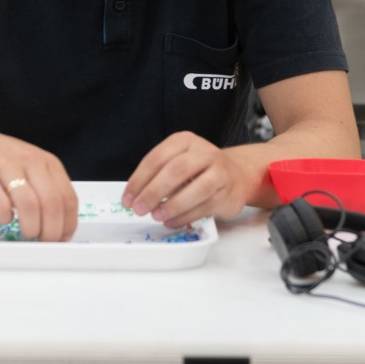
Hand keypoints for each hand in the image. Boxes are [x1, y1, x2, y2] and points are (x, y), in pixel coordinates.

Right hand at [0, 120, 78, 241]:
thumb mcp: (25, 165)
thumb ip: (42, 187)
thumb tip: (57, 223)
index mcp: (44, 161)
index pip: (68, 198)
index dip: (68, 224)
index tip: (62, 238)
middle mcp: (28, 160)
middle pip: (52, 204)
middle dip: (51, 231)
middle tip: (44, 241)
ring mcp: (4, 166)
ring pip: (30, 206)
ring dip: (31, 228)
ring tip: (26, 234)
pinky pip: (0, 204)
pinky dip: (4, 218)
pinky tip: (3, 217)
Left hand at [123, 132, 251, 227]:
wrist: (236, 175)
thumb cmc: (199, 170)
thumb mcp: (177, 162)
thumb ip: (157, 176)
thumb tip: (135, 198)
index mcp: (185, 141)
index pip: (158, 158)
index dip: (139, 180)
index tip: (128, 199)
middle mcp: (204, 153)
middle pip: (176, 170)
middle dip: (154, 192)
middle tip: (139, 209)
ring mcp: (219, 173)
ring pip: (196, 190)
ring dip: (172, 205)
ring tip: (156, 216)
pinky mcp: (227, 193)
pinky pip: (205, 207)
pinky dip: (185, 217)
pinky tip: (171, 222)